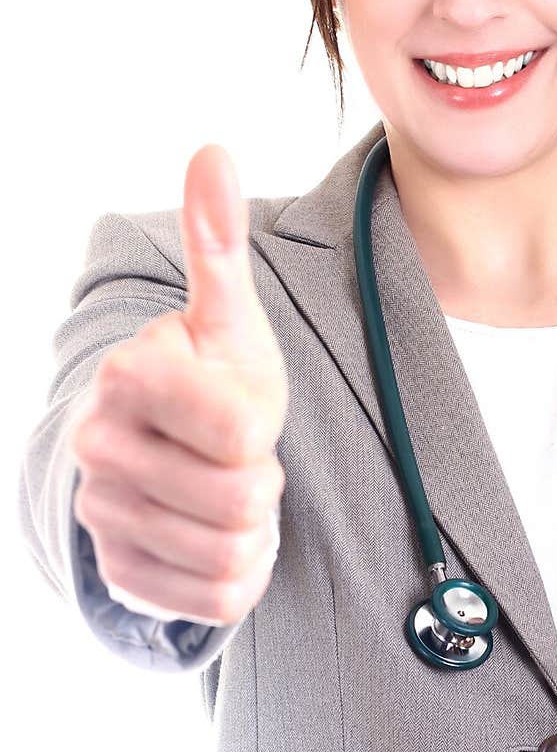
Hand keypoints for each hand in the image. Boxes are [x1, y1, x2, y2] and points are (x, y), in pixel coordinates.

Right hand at [70, 145, 288, 625]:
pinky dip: (236, 576)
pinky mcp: (119, 575)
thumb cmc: (210, 378)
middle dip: (260, 481)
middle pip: (242, 499)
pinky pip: (217, 600)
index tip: (237, 408)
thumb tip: (212, 151)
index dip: (263, 427)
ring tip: (227, 493)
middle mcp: (98, 447)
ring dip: (253, 530)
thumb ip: (219, 244)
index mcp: (129, 375)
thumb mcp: (228, 318)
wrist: (169, 454)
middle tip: (235, 457)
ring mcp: (102, 516)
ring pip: (231, 555)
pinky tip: (214, 538)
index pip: (244, 433)